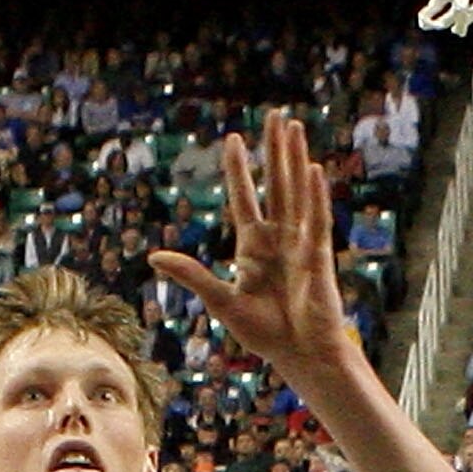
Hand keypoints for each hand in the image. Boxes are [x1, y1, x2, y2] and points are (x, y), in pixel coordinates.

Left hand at [146, 114, 362, 396]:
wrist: (300, 357)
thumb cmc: (267, 334)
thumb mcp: (222, 302)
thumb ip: (192, 275)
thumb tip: (154, 257)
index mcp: (255, 248)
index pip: (245, 199)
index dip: (239, 170)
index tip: (232, 139)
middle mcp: (279, 239)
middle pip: (276, 184)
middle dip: (274, 150)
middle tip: (274, 115)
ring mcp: (300, 244)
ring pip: (296, 191)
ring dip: (294, 158)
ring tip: (292, 125)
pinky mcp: (318, 257)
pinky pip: (316, 219)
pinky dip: (314, 194)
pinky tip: (311, 168)